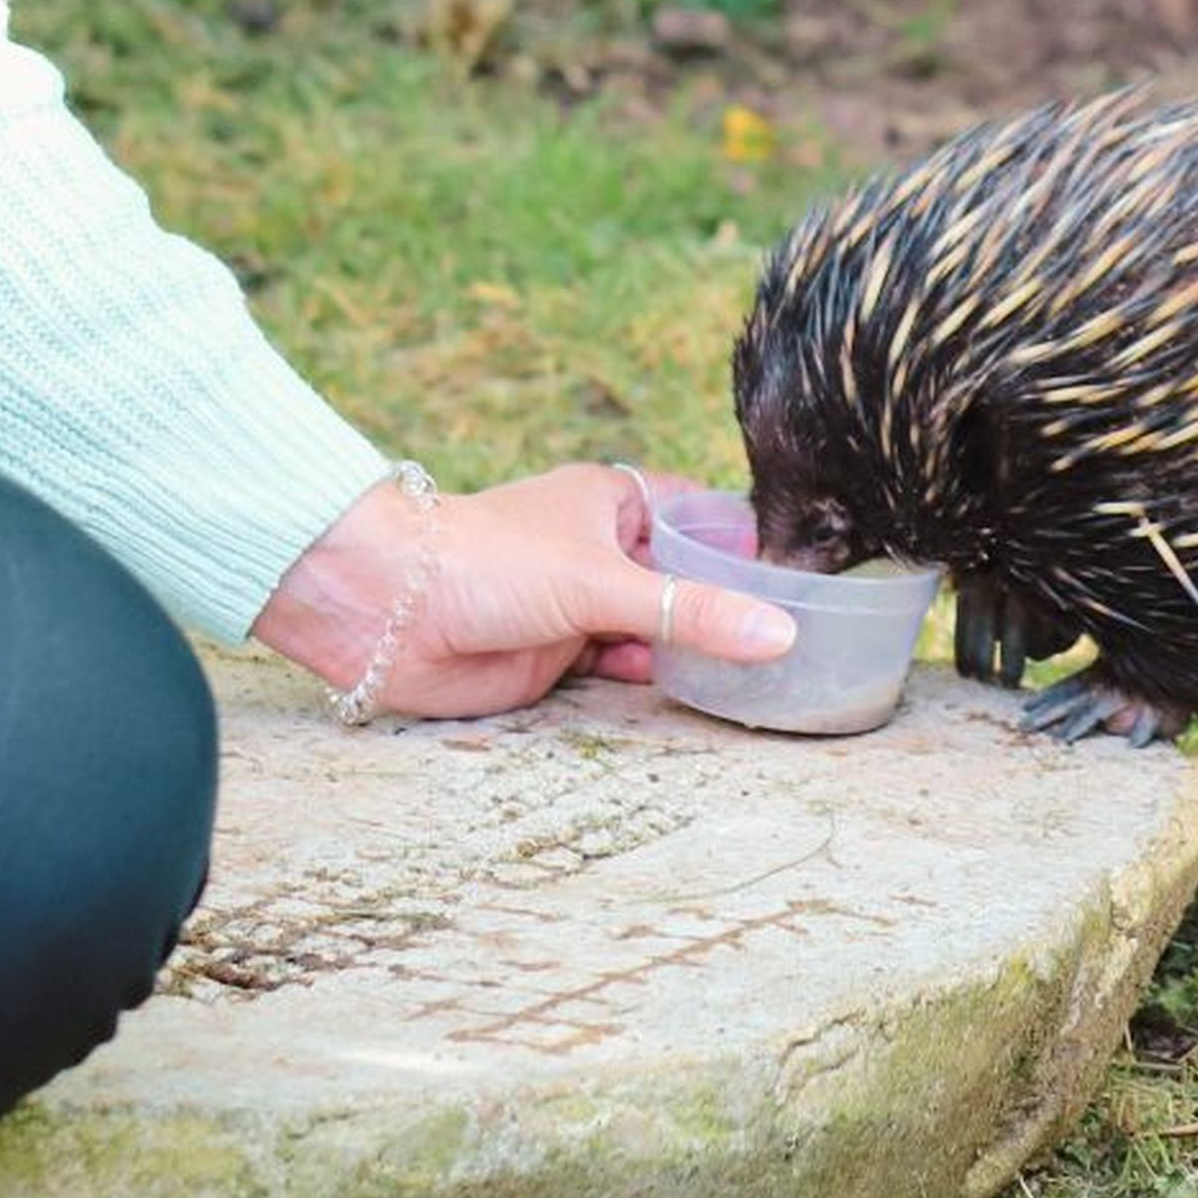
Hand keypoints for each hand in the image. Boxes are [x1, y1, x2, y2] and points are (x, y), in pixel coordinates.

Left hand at [253, 462, 794, 720]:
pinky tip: (700, 695)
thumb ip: (690, 614)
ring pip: (656, 630)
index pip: (702, 513)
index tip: (812, 573)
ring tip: (770, 676)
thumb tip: (780, 635)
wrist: (385, 607)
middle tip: (807, 640)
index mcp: (613, 501)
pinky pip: (623, 670)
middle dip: (730, 607)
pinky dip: (656, 681)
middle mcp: (600, 550)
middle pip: (684, 579)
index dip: (749, 540)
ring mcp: (579, 606)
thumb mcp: (601, 582)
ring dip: (695, 651)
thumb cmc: (484, 560)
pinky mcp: (556, 657)